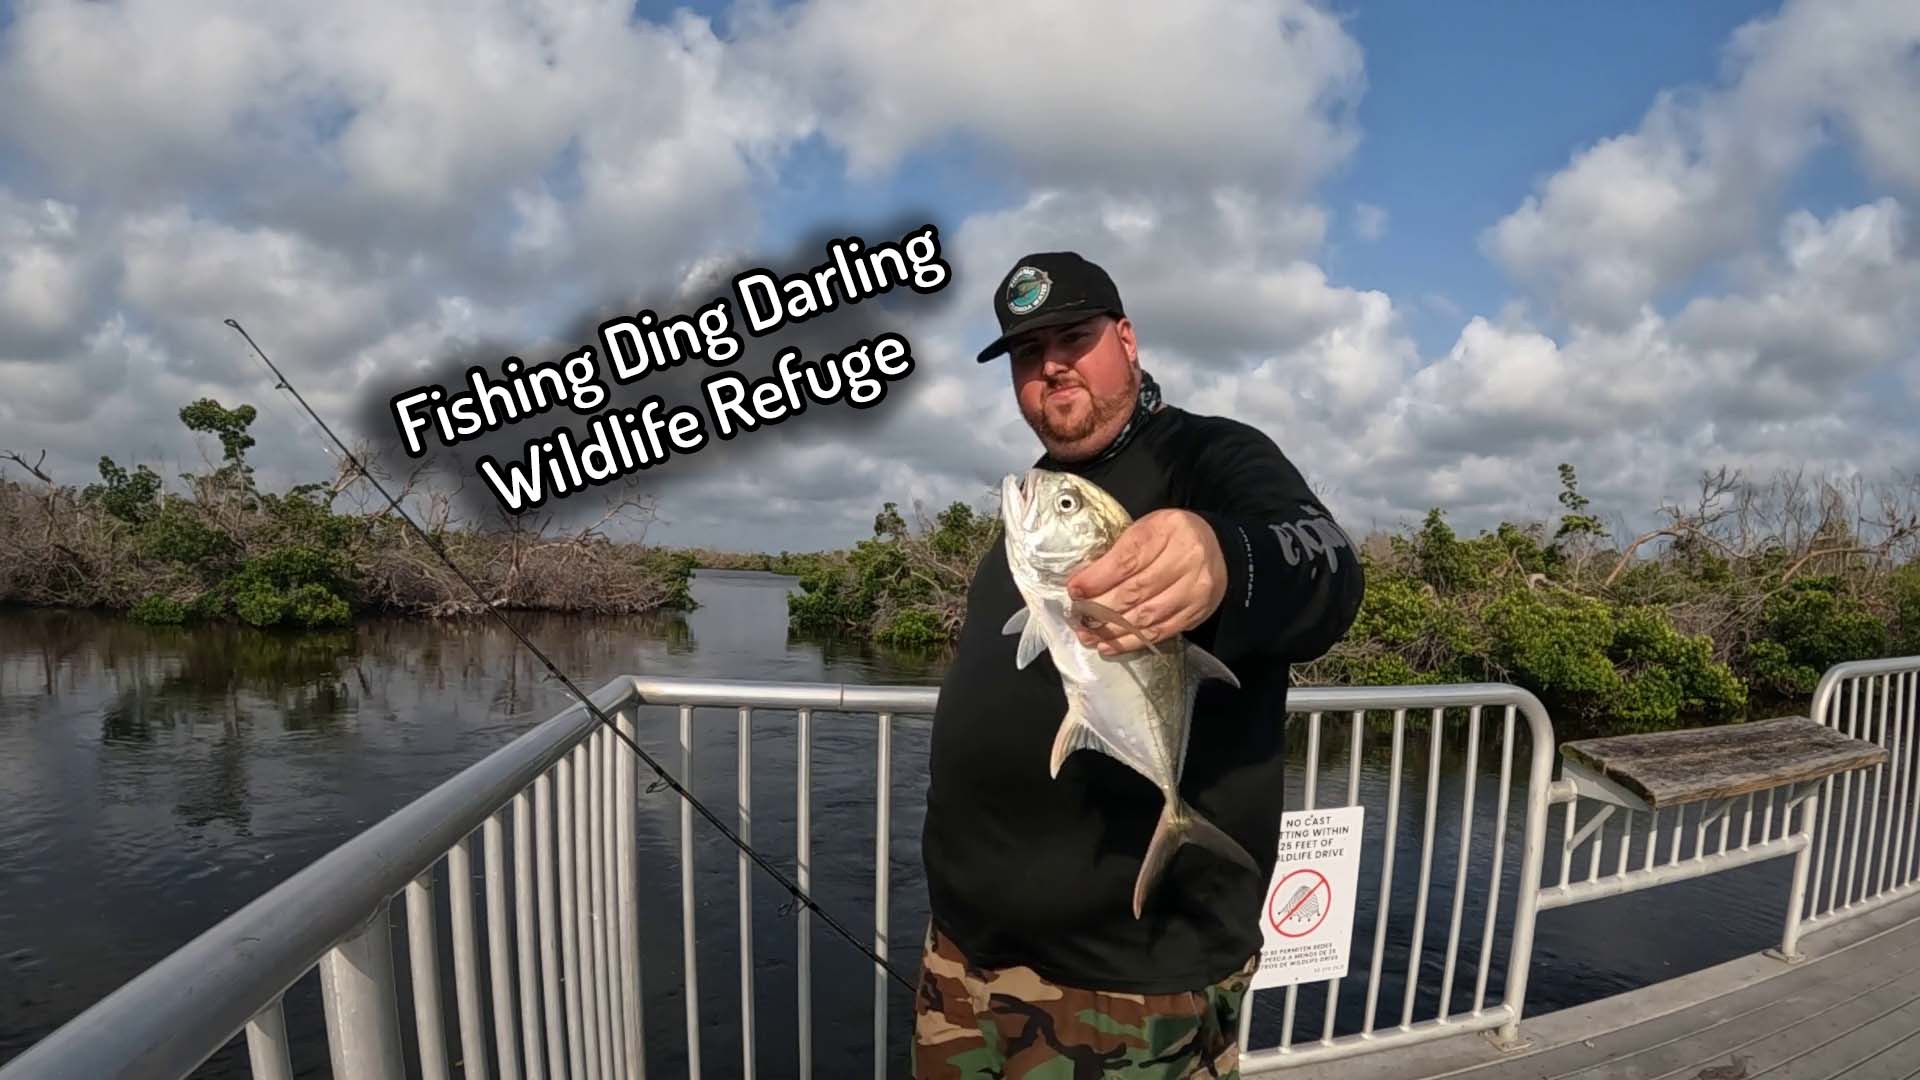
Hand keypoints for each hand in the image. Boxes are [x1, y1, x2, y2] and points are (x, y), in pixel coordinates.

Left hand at [1066, 509, 1226, 655]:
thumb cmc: (1171, 537)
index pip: (1127, 559)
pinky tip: (1109, 645)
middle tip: (1077, 618)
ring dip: (1112, 630)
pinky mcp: (1197, 612)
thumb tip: (1083, 585)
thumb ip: (1119, 552)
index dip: (1097, 579)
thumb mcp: (1146, 529)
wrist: (1218, 548)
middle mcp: (1185, 558)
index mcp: (1167, 529)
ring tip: (1088, 635)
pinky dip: (1131, 642)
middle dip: (1100, 607)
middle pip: (1135, 590)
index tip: (1074, 590)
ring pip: (1146, 616)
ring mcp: (1194, 588)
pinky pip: (1160, 632)